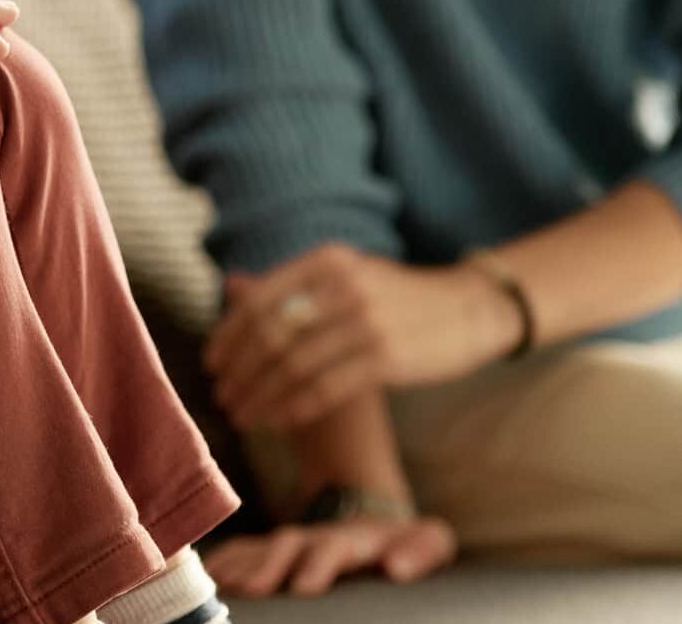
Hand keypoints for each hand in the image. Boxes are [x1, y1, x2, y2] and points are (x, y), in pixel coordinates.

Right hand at [203, 516, 455, 596]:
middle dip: (269, 565)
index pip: (333, 546)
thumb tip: (396, 568)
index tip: (305, 588)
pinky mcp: (273, 549)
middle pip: (288, 544)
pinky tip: (204, 580)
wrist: (377, 521)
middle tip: (256, 592)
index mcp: (355, 539)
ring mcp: (291, 540)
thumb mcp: (430, 540)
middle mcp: (316, 536)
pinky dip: (221, 564)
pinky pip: (240, 552)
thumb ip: (422, 550)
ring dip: (239, 569)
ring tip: (219, 592)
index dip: (318, 564)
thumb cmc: (407, 543)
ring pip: (259, 548)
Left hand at [206, 243, 519, 429]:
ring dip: (261, 396)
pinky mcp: (386, 357)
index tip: (212, 364)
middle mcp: (343, 286)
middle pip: (271, 336)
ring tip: (242, 415)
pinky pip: (324, 388)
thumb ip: (291, 285)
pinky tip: (277, 420)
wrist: (469, 308)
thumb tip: (231, 287)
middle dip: (240, 371)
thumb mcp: (347, 274)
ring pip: (293, 366)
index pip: (260, 301)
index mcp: (327, 261)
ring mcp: (365, 321)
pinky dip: (293, 407)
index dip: (228, 336)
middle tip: (222, 397)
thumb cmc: (398, 297)